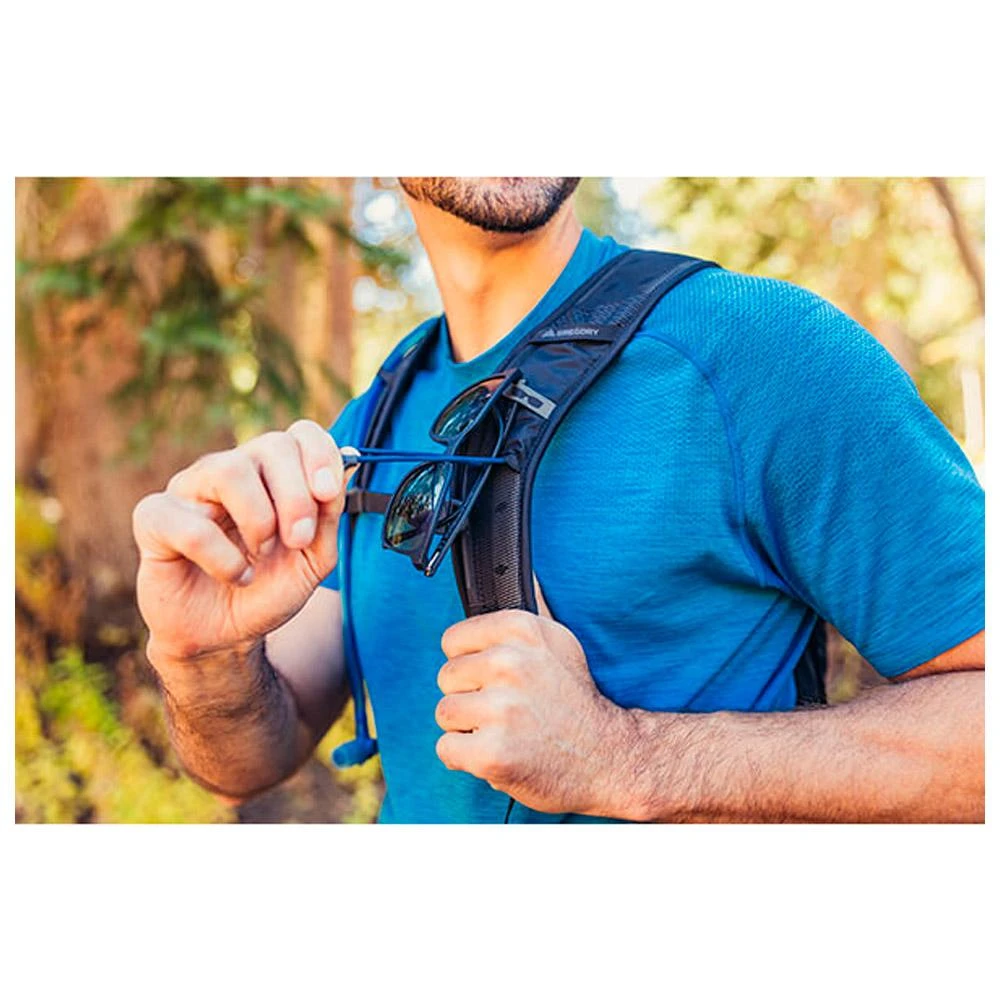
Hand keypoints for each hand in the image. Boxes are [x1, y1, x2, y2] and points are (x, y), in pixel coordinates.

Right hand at [132, 419, 348, 664]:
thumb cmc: (267, 589)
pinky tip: (234, 575)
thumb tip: (337, 478)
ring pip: (228, 470)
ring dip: (259, 520)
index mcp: (273, 473)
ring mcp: (191, 489)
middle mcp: (232, 470)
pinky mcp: (155, 518)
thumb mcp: (313, 559)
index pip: (300, 434)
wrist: (224, 635)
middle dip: (296, 496)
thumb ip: (327, 518)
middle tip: (299, 540)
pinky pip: (190, 525)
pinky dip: (222, 558)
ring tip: (261, 554)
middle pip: (271, 445)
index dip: (319, 455)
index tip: (327, 494)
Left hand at [434, 585, 633, 815]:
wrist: (607, 758)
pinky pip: (446, 749)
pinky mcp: (493, 753)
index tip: (499, 679)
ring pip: (445, 713)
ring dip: (467, 728)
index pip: (453, 640)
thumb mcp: (560, 642)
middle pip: (446, 677)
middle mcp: (511, 663)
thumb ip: (534, 607)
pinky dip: (466, 759)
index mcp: (521, 629)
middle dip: (470, 697)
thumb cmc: (575, 700)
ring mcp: (502, 709)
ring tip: (505, 731)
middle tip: (508, 710)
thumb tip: (526, 566)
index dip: (472, 664)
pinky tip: (499, 754)